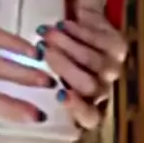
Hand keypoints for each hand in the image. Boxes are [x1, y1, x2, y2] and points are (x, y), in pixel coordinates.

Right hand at [39, 8, 127, 129]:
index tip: (58, 95)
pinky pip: (97, 39)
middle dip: (64, 67)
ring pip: (92, 60)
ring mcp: (113, 69)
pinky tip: (62, 25)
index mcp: (88, 107)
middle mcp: (103, 91)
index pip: (89, 117)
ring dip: (66, 45)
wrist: (82, 27)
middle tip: (44, 52)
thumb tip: (26, 84)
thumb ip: (42, 82)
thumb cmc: (60, 57)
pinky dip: (77, 32)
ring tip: (47, 34)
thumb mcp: (49, 74)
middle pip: (89, 86)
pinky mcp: (118, 46)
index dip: (76, 108)